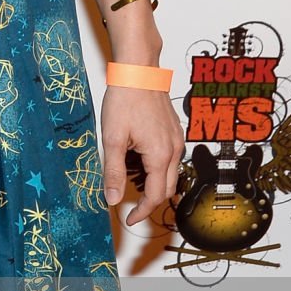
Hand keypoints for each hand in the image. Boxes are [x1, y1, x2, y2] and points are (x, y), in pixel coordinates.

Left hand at [100, 84, 185, 228]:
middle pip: (167, 189)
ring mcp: (177, 140)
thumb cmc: (125, 99)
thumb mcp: (113, 139)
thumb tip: (113, 199)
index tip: (129, 219)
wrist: (139, 71)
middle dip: (150, 203)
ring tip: (135, 188)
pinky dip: (160, 171)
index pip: (155, 196)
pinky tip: (143, 164)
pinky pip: (172, 160)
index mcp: (160, 155)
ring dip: (156, 187)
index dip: (142, 212)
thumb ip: (114, 172)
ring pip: (171, 175)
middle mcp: (174, 150)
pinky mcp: (175, 132)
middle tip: (132, 210)